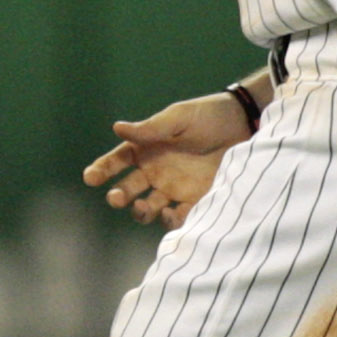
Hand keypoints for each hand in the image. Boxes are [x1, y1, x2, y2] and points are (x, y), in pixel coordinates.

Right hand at [82, 92, 257, 228]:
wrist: (246, 126)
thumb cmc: (209, 116)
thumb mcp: (178, 118)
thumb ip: (150, 129)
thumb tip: (116, 128)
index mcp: (146, 149)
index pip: (116, 161)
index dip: (101, 170)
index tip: (90, 178)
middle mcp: (155, 171)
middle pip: (128, 189)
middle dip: (118, 197)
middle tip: (117, 198)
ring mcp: (174, 188)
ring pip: (148, 207)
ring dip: (141, 212)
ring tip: (144, 208)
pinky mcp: (195, 200)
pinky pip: (178, 216)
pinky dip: (172, 220)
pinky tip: (171, 214)